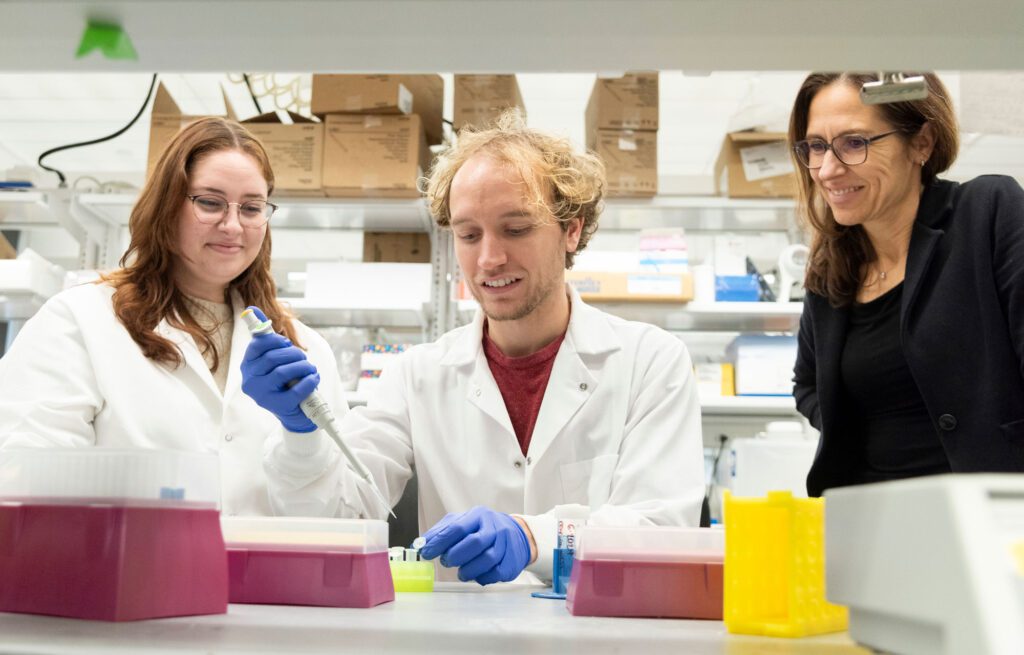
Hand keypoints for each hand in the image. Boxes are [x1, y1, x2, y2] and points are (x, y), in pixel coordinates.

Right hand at [240, 308, 319, 432]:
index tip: (288, 344)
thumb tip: (251, 309)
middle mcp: (250, 381)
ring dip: (303, 366)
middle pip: (272, 357)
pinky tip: (314, 378)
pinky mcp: (277, 407)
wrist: (295, 412)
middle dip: (293, 353)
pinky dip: (309, 381)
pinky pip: (295, 390)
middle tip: (303, 357)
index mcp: (247, 366)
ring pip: (282, 372)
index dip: (277, 341)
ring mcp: (262, 396)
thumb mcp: (274, 357)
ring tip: (310, 368)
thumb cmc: (285, 381)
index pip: (257, 345)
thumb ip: (264, 335)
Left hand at [418, 506, 530, 584]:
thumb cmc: (482, 530)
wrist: (517, 535)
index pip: (457, 527)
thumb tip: (418, 545)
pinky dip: (482, 577)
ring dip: (468, 570)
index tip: (426, 553)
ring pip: (486, 560)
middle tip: (446, 562)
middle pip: (474, 543)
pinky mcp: (512, 562)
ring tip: (461, 572)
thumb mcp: (462, 523)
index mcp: (478, 515)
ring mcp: (506, 544)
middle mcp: (494, 527)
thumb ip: (441, 532)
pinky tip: (477, 574)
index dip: (440, 542)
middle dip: (455, 556)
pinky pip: (496, 573)